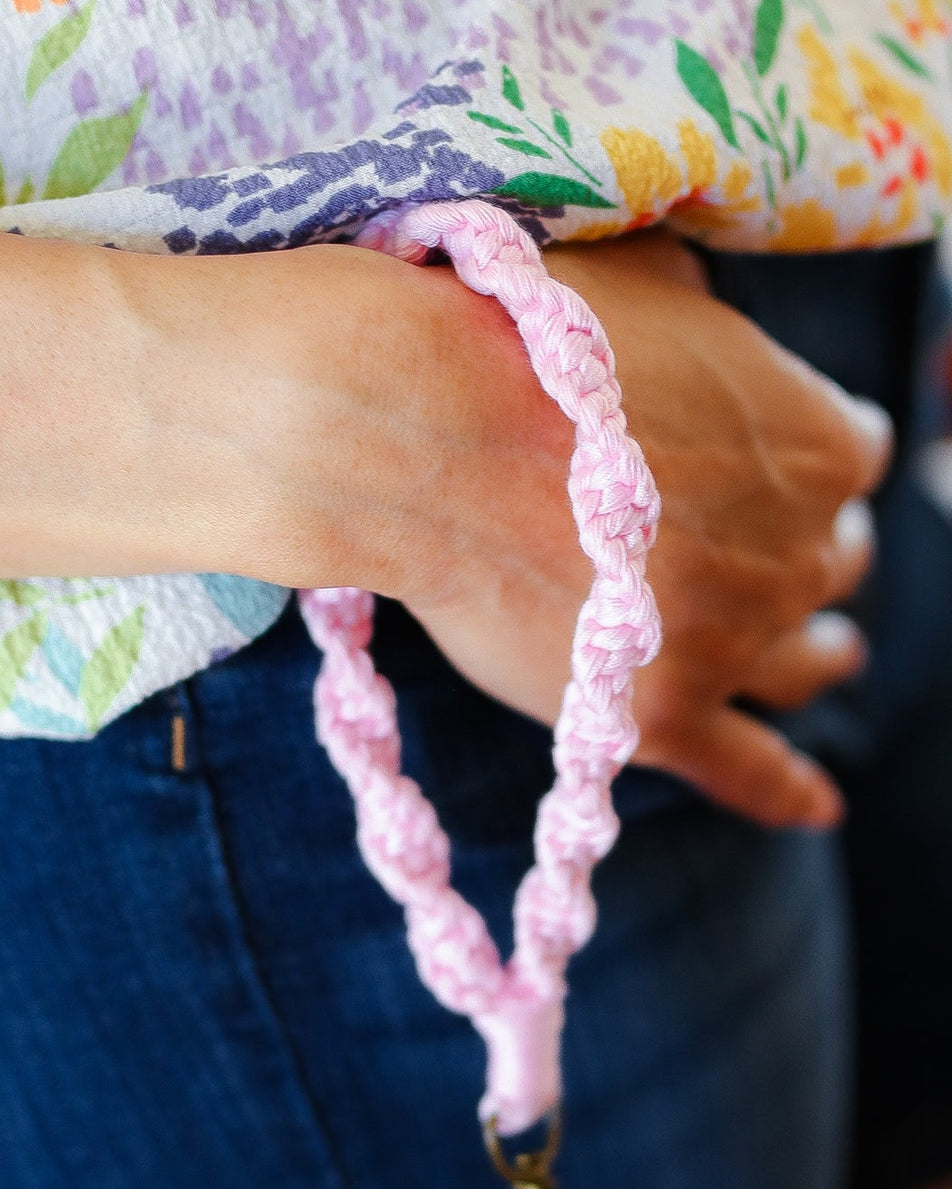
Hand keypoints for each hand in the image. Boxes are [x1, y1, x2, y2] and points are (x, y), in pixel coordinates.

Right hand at [380, 230, 889, 828]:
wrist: (433, 431)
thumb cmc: (530, 343)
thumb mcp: (652, 284)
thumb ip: (709, 323)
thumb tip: (705, 326)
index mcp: (817, 440)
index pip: (853, 459)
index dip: (807, 461)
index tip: (772, 466)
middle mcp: (799, 550)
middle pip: (829, 563)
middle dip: (804, 551)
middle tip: (762, 547)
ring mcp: (736, 642)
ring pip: (804, 663)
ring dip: (817, 654)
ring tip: (827, 656)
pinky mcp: (663, 716)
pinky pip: (746, 770)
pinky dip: (785, 790)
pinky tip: (819, 807)